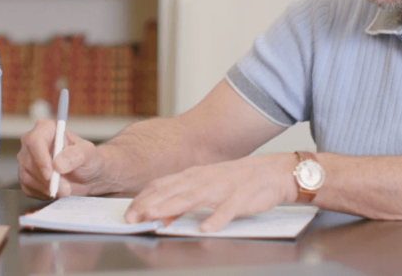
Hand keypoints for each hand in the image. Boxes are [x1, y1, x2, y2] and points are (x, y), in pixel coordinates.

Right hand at [17, 118, 106, 198]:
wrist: (87, 176)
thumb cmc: (88, 160)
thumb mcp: (89, 154)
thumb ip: (76, 155)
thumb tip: (58, 163)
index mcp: (46, 129)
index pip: (34, 141)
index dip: (40, 159)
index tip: (50, 175)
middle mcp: (32, 142)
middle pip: (28, 161)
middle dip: (46, 179)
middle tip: (65, 188)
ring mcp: (26, 159)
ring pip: (26, 176)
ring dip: (46, 188)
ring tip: (64, 189)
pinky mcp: (25, 175)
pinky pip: (27, 188)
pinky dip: (42, 193)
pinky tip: (55, 189)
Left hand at [124, 153, 298, 232]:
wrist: (273, 172)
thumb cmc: (236, 181)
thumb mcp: (205, 187)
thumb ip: (182, 200)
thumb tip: (159, 216)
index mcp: (193, 176)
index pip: (161, 185)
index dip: (143, 198)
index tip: (127, 212)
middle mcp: (204, 179)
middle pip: (171, 191)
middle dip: (149, 204)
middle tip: (132, 218)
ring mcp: (222, 187)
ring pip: (193, 197)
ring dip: (173, 208)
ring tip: (156, 218)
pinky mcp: (241, 198)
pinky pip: (227, 210)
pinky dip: (216, 219)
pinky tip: (205, 229)